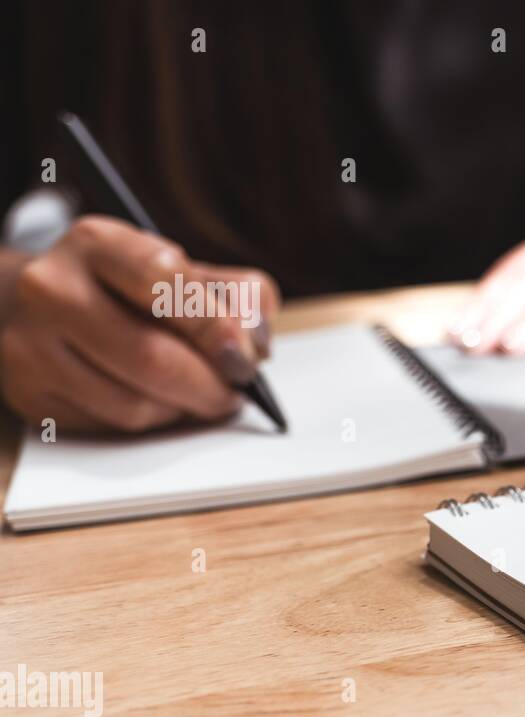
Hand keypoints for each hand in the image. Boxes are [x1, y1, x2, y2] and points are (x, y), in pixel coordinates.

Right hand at [0, 216, 276, 432]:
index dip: (216, 326)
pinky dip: (150, 423)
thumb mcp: (182, 270)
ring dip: (182, 409)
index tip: (246, 358)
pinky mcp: (29, 394)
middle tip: (235, 393)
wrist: (40, 307)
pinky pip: (110, 427)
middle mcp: (52, 288)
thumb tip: (258, 344)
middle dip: (209, 386)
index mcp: (97, 243)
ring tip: (197, 395)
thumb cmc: (128, 290)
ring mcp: (31, 344)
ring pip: (134, 404)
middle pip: (152, 358)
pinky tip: (158, 401)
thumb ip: (236, 295)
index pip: (165, 281)